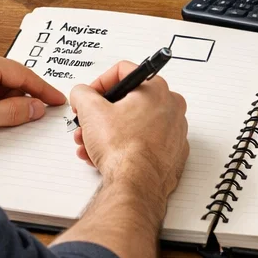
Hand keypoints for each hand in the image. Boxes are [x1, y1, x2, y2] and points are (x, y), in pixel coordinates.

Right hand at [69, 61, 188, 197]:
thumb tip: (82, 93)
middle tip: (87, 124)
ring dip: (108, 132)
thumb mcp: (91, 110)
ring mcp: (175, 132)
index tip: (89, 97)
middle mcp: (171, 107)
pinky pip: (144, 142)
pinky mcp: (172, 154)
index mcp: (157, 89)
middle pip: (128, 101)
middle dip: (101, 114)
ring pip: (134, 124)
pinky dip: (125, 146)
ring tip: (90, 145)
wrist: (136, 186)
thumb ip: (82, 93)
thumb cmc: (123, 148)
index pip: (123, 71)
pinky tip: (105, 157)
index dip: (99, 83)